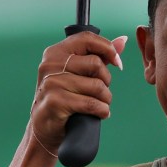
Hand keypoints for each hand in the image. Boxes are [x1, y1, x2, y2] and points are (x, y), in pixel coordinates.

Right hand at [31, 33, 125, 153]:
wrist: (44, 127)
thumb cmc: (65, 97)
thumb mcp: (79, 73)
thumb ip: (100, 56)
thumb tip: (123, 40)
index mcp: (56, 52)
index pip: (87, 39)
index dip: (108, 49)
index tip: (118, 63)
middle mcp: (50, 64)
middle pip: (96, 64)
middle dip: (106, 81)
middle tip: (101, 92)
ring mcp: (51, 83)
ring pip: (97, 86)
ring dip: (105, 99)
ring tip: (99, 104)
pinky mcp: (55, 102)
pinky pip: (92, 103)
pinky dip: (102, 110)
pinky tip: (99, 113)